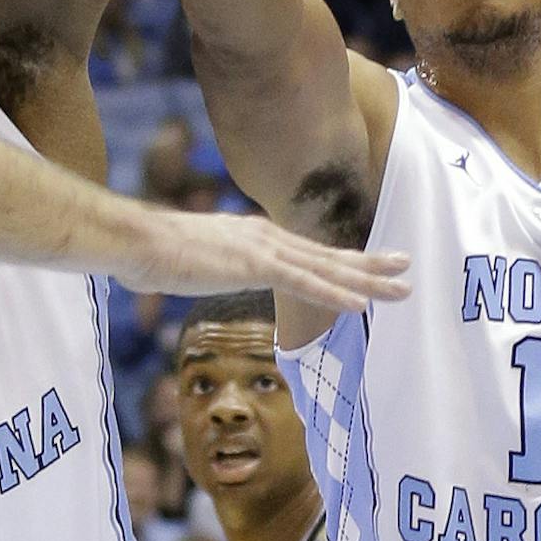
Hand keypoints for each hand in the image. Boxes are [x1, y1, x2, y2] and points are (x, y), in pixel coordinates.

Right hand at [122, 212, 411, 313]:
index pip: (304, 251)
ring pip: (325, 267)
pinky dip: (335, 292)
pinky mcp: (253, 264)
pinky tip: (362, 304)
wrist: (136, 241)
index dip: (338, 259)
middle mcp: (263, 236)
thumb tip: (202, 272)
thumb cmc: (151, 253)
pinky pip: (304, 282)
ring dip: (367, 279)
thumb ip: (208, 266)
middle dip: (368, 263)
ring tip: (401, 289)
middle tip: (405, 267)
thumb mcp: (191, 261)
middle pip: (325, 254)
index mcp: (250, 235)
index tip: (366, 264)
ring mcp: (260, 249)